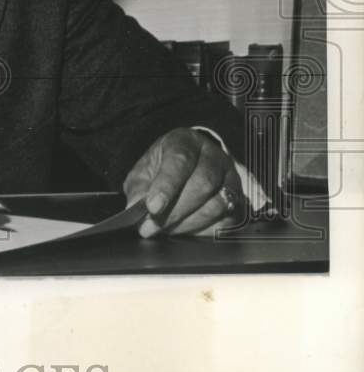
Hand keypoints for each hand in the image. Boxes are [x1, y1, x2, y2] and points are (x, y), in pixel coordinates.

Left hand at [124, 127, 245, 236]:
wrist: (188, 164)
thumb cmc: (162, 167)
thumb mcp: (143, 171)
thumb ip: (138, 188)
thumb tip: (134, 208)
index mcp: (185, 141)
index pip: (180, 161)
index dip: (166, 186)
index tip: (152, 207)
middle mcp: (212, 156)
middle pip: (202, 184)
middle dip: (175, 211)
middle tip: (152, 226)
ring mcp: (229, 177)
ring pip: (217, 204)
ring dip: (188, 223)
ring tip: (166, 229)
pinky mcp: (238, 199)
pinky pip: (227, 220)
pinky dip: (204, 230)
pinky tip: (186, 230)